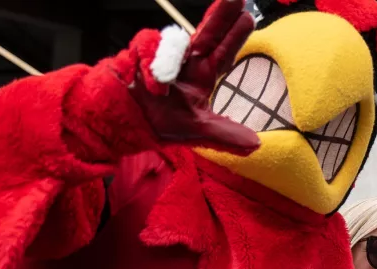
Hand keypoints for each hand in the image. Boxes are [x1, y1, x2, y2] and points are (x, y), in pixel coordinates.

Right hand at [129, 0, 259, 154]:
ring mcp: (161, 55)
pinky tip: (150, 87)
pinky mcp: (137, 54)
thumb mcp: (196, 132)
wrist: (120, 121)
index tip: (249, 18)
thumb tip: (256, 145)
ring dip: (169, 57)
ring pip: (172, 41)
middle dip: (221, 16)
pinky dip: (148, 68)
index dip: (234, 35)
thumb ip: (225, 137)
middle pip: (206, 33)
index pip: (222, 52)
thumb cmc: (156, 122)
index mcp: (200, 76)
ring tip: (161, 88)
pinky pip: (145, 49)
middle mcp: (184, 62)